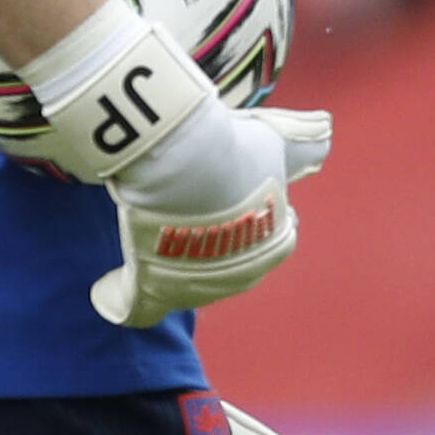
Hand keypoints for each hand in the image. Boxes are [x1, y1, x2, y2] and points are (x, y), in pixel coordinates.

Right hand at [92, 93, 333, 329]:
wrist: (188, 171)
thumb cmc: (235, 160)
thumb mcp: (273, 143)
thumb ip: (303, 142)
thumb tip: (328, 129)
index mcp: (273, 242)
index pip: (278, 242)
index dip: (266, 226)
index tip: (255, 207)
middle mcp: (240, 273)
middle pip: (232, 269)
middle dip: (219, 249)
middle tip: (197, 221)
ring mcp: (194, 286)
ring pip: (184, 285)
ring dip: (172, 268)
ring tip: (151, 244)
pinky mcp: (151, 289)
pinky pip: (136, 305)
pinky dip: (121, 298)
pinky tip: (107, 290)